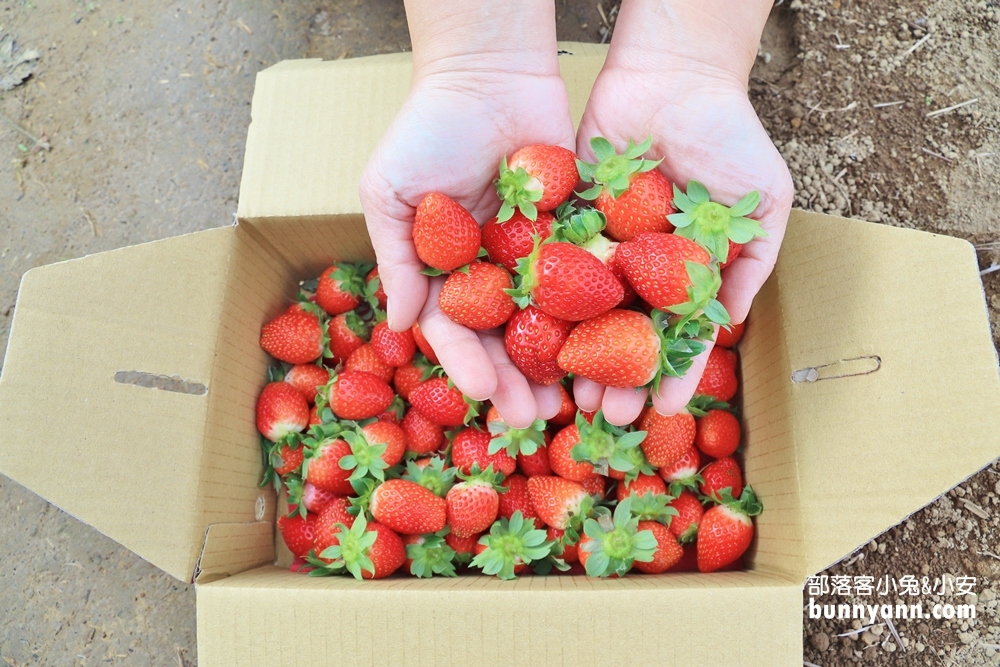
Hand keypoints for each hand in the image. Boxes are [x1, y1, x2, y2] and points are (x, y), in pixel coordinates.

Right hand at [359, 65, 574, 427]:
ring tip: (577, 400)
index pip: (456, 329)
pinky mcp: (578, 232)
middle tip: (535, 418)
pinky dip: (600, 316)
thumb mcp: (389, 190)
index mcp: (446, 269)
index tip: (487, 397)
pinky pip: (590, 279)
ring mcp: (537, 255)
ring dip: (562, 362)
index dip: (469, 366)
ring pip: (552, 321)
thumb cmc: (427, 126)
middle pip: (507, 338)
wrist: (490, 69)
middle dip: (518, 379)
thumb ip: (394, 257)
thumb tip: (398, 323)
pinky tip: (614, 347)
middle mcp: (492, 271)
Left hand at [574, 55, 793, 424]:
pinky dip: (542, 301)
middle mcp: (639, 266)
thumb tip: (732, 322)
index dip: (672, 372)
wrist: (676, 74)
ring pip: (583, 311)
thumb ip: (753, 261)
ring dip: (576, 352)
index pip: (676, 333)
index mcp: (682, 271)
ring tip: (567, 390)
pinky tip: (533, 337)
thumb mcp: (763, 201)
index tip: (662, 409)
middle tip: (605, 412)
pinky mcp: (564, 218)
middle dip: (616, 374)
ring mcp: (599, 245)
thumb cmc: (730, 135)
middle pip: (623, 333)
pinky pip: (552, 264)